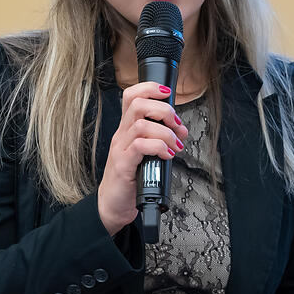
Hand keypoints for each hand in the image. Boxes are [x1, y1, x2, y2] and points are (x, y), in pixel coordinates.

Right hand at [97, 82, 187, 235]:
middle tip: (177, 126)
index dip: (150, 88)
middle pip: (138, 104)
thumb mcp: (144, 153)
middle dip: (164, 110)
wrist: (113, 204)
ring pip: (141, 124)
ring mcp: (120, 149)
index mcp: (127, 129)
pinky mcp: (123, 165)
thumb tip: (180, 129)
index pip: (132, 96)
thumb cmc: (131, 178)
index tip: (168, 94)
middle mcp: (121, 135)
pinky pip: (140, 146)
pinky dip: (159, 147)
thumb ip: (158, 138)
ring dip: (165, 133)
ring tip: (176, 145)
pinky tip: (167, 155)